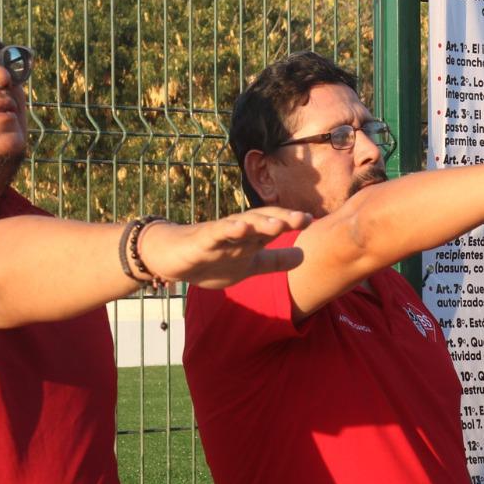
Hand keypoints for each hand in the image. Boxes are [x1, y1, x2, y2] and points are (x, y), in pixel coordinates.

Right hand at [140, 207, 310, 288]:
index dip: (292, 221)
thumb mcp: (249, 265)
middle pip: (263, 220)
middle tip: (304, 218)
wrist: (171, 259)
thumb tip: (304, 256)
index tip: (312, 219)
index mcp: (250, 237)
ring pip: (243, 224)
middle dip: (283, 218)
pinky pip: (217, 233)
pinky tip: (241, 227)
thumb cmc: (211, 259)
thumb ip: (275, 261)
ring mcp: (220, 233)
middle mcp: (238, 231)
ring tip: (280, 224)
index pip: (274, 224)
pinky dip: (229, 229)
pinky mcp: (202, 240)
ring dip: (261, 223)